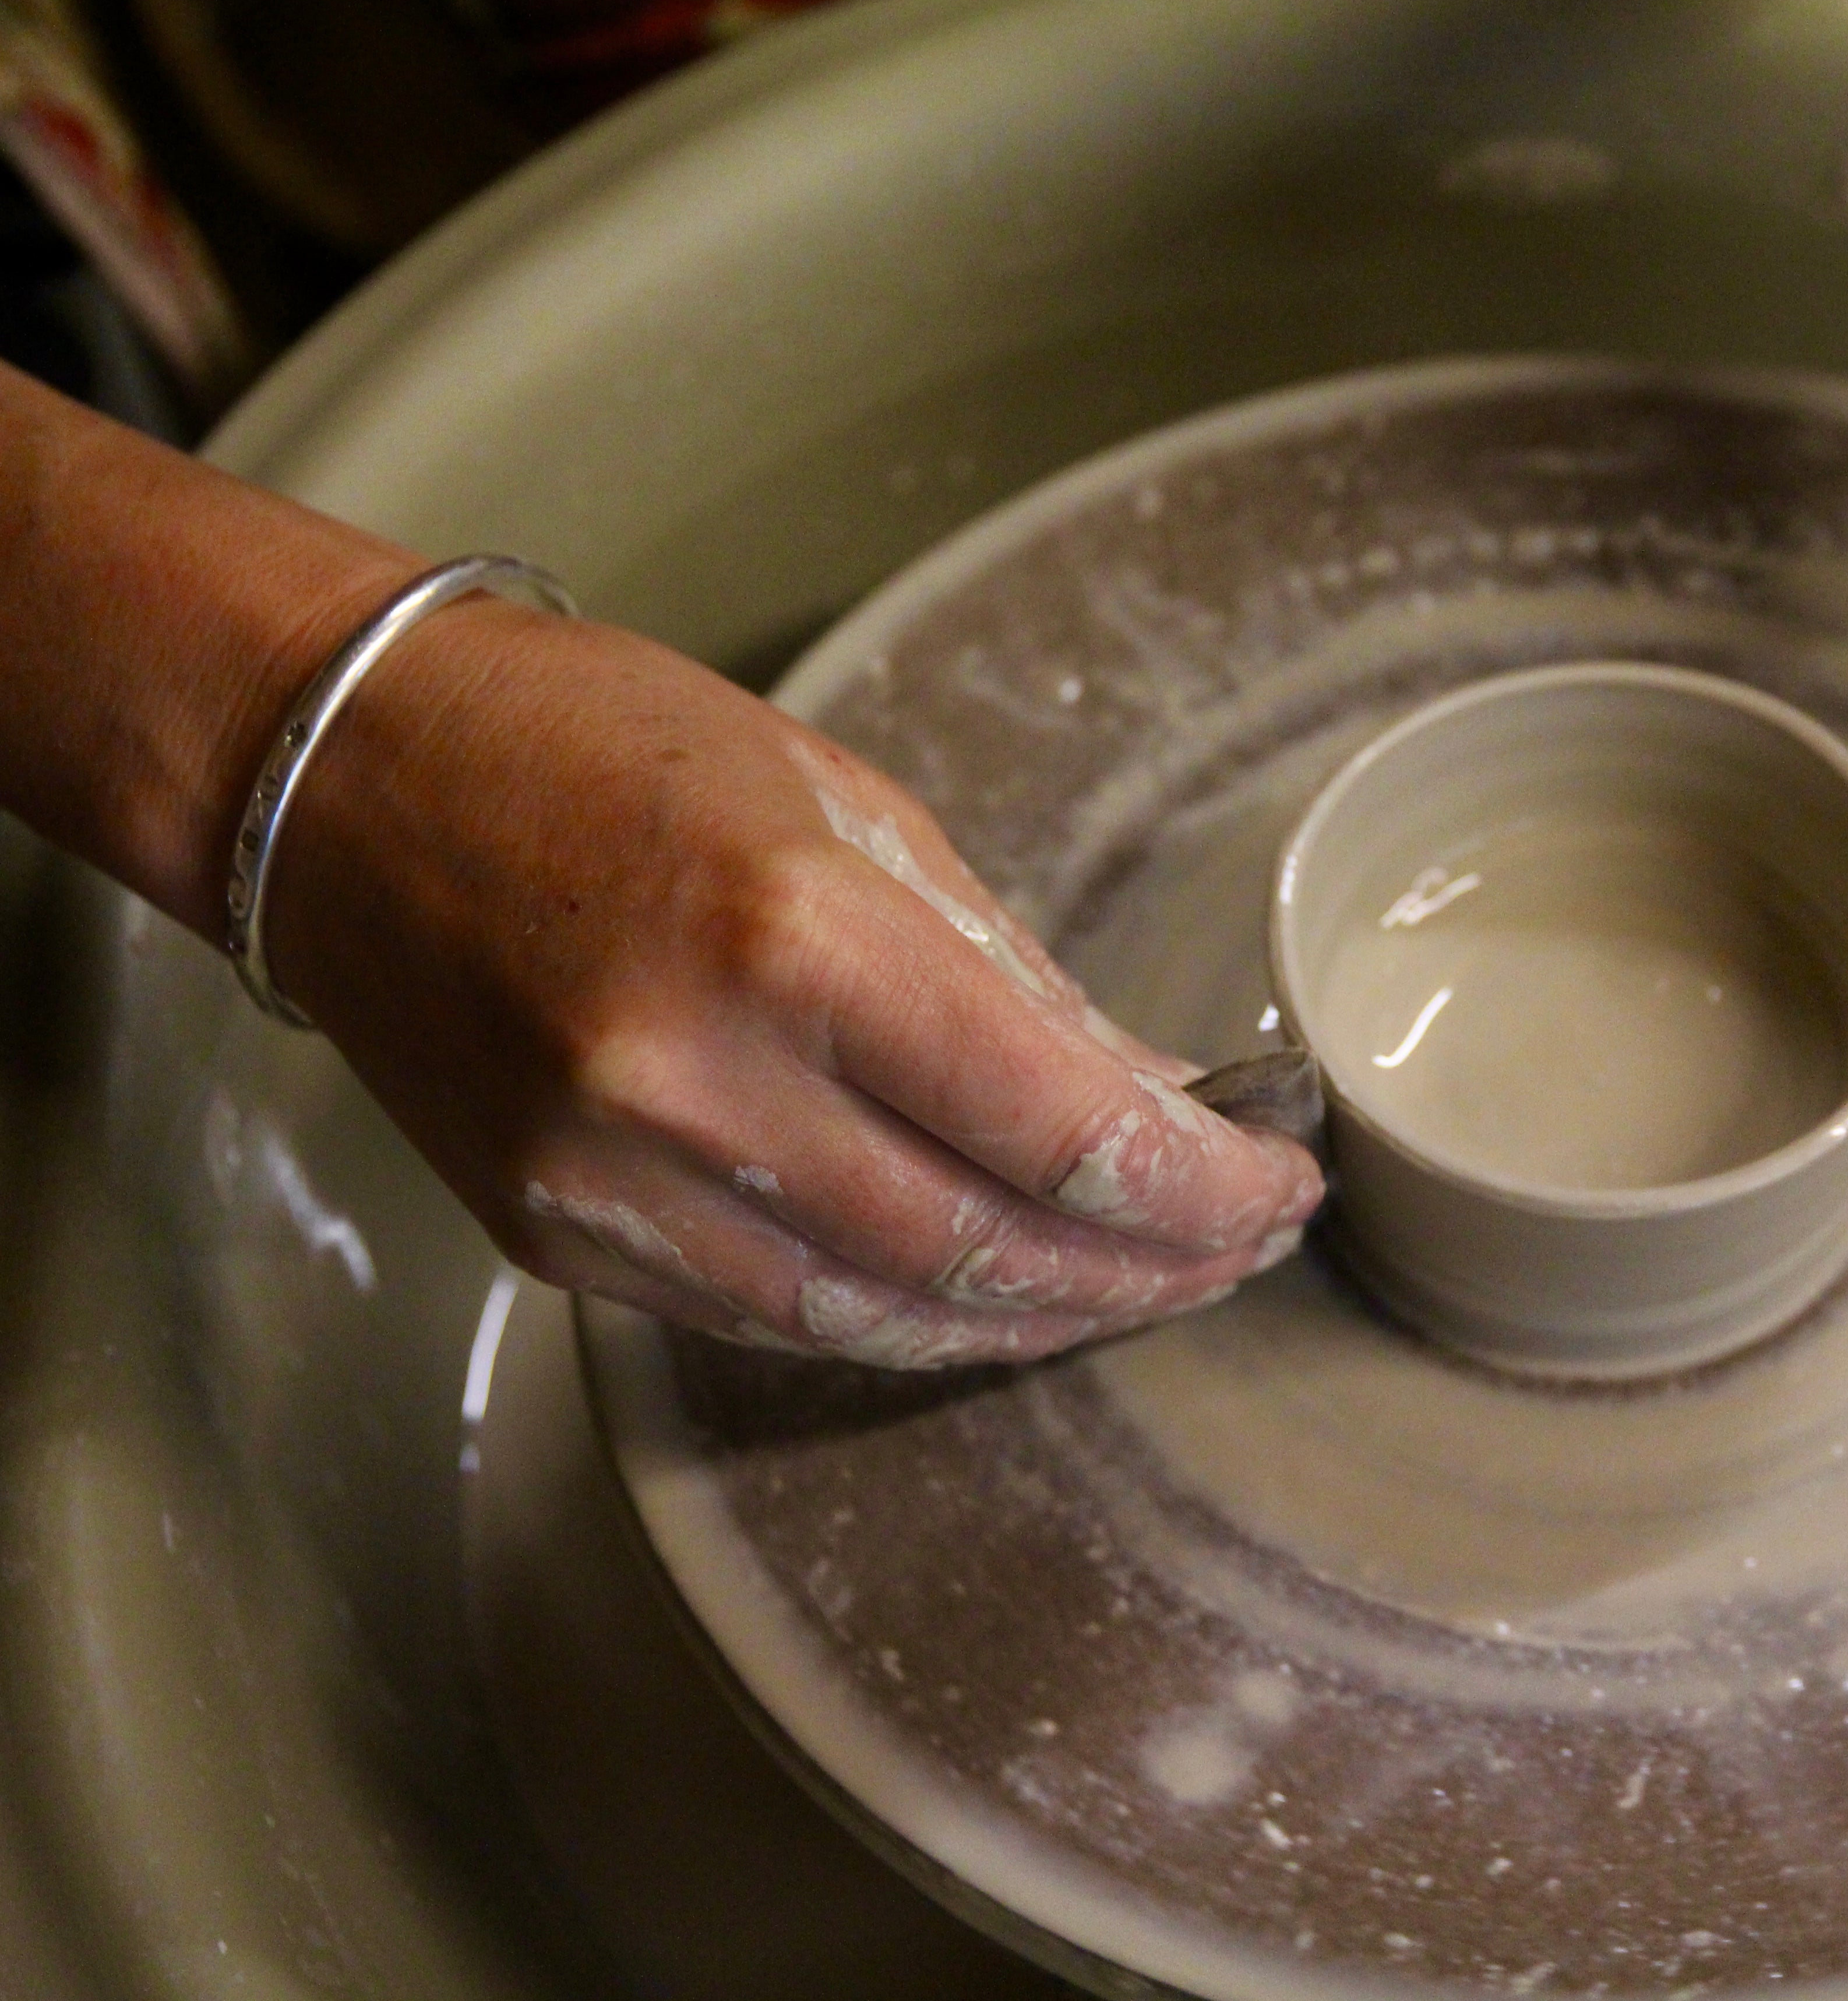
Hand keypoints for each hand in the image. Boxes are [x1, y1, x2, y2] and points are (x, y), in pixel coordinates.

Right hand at [262, 600, 1321, 1366]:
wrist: (345, 783)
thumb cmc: (609, 749)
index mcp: (795, 940)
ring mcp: (613, 1182)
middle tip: (1238, 1249)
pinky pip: (776, 1321)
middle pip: (991, 1250)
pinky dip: (907, 1323)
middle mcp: (698, 1084)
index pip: (1061, 1129)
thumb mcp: (856, 814)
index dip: (1199, 1184)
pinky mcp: (559, 1239)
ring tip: (1145, 1286)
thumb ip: (1012, 979)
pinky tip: (994, 1296)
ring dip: (1042, 1319)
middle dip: (1149, 1269)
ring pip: (889, 1321)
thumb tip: (1158, 1097)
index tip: (1277, 1182)